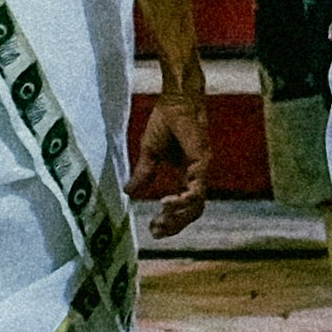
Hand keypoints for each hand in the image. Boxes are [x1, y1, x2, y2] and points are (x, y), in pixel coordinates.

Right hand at [130, 83, 213, 236]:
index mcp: (187, 175)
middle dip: (174, 224)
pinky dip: (183, 200)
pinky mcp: (202, 162)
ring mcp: (202, 170)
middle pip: (192, 211)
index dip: (171, 219)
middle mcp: (197, 176)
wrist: (176, 100)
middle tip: (155, 232)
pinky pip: (196, 189)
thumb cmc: (166, 120)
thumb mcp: (149, 151)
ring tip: (160, 219)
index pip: (184, 205)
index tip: (153, 228)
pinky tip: (166, 203)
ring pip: (197, 205)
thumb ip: (143, 173)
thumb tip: (128, 193)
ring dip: (179, 216)